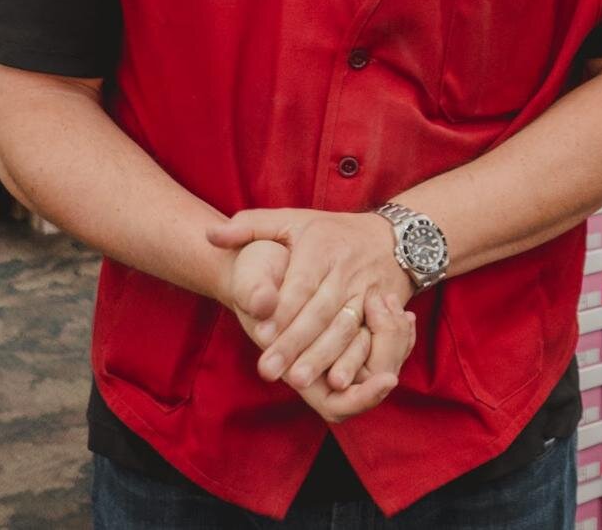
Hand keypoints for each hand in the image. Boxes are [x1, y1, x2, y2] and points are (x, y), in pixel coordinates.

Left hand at [208, 208, 415, 393]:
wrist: (391, 238)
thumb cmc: (329, 233)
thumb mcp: (290, 220)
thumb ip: (249, 226)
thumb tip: (211, 236)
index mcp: (320, 248)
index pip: (300, 284)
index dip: (282, 311)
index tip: (260, 335)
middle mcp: (345, 271)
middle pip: (320, 312)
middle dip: (296, 343)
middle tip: (269, 371)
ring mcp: (367, 293)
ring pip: (345, 329)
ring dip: (322, 357)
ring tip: (298, 381)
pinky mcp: (383, 311)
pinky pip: (371, 340)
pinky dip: (357, 361)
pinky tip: (340, 382)